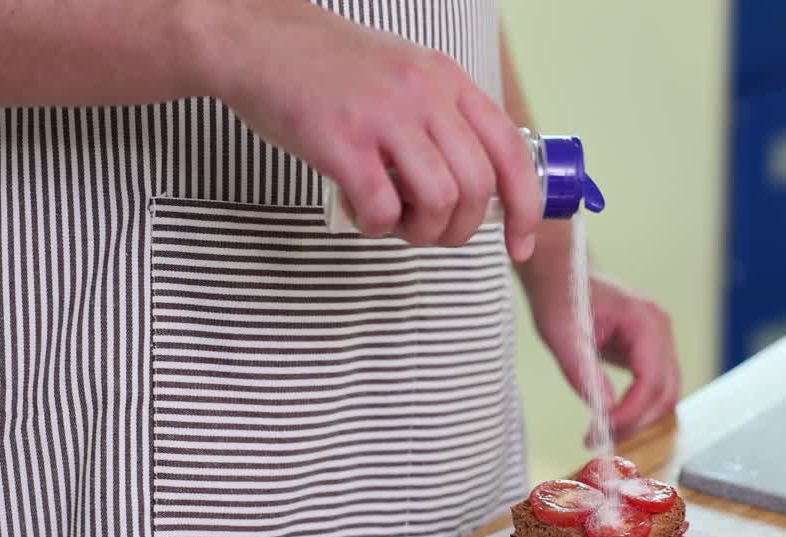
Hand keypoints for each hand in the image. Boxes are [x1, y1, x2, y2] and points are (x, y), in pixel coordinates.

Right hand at [190, 0, 541, 258]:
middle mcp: (425, 95)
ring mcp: (384, 117)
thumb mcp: (407, 78)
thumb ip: (445, 122)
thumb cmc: (331, 72)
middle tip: (431, 233)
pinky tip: (359, 211)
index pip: (511, 152)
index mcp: (448, 82)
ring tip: (395, 222)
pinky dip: (377, 226)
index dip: (526, 207)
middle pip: (478, 187)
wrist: (259, 42)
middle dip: (461, 230)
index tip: (519, 245)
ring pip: (439, 201)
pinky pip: (383, 208)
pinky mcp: (342, 142)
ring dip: (422, 232)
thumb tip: (481, 189)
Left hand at [531, 271, 680, 444]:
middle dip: (636, 420)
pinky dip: (636, 408)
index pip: (652, 379)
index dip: (631, 411)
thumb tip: (604, 410)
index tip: (603, 428)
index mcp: (643, 319)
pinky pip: (653, 387)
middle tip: (600, 437)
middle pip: (666, 391)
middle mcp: (660, 328)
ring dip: (638, 418)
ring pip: (665, 394)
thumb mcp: (561, 334)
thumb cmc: (560, 295)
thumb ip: (582, 370)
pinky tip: (610, 418)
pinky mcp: (649, 350)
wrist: (561, 275)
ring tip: (602, 432)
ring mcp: (659, 340)